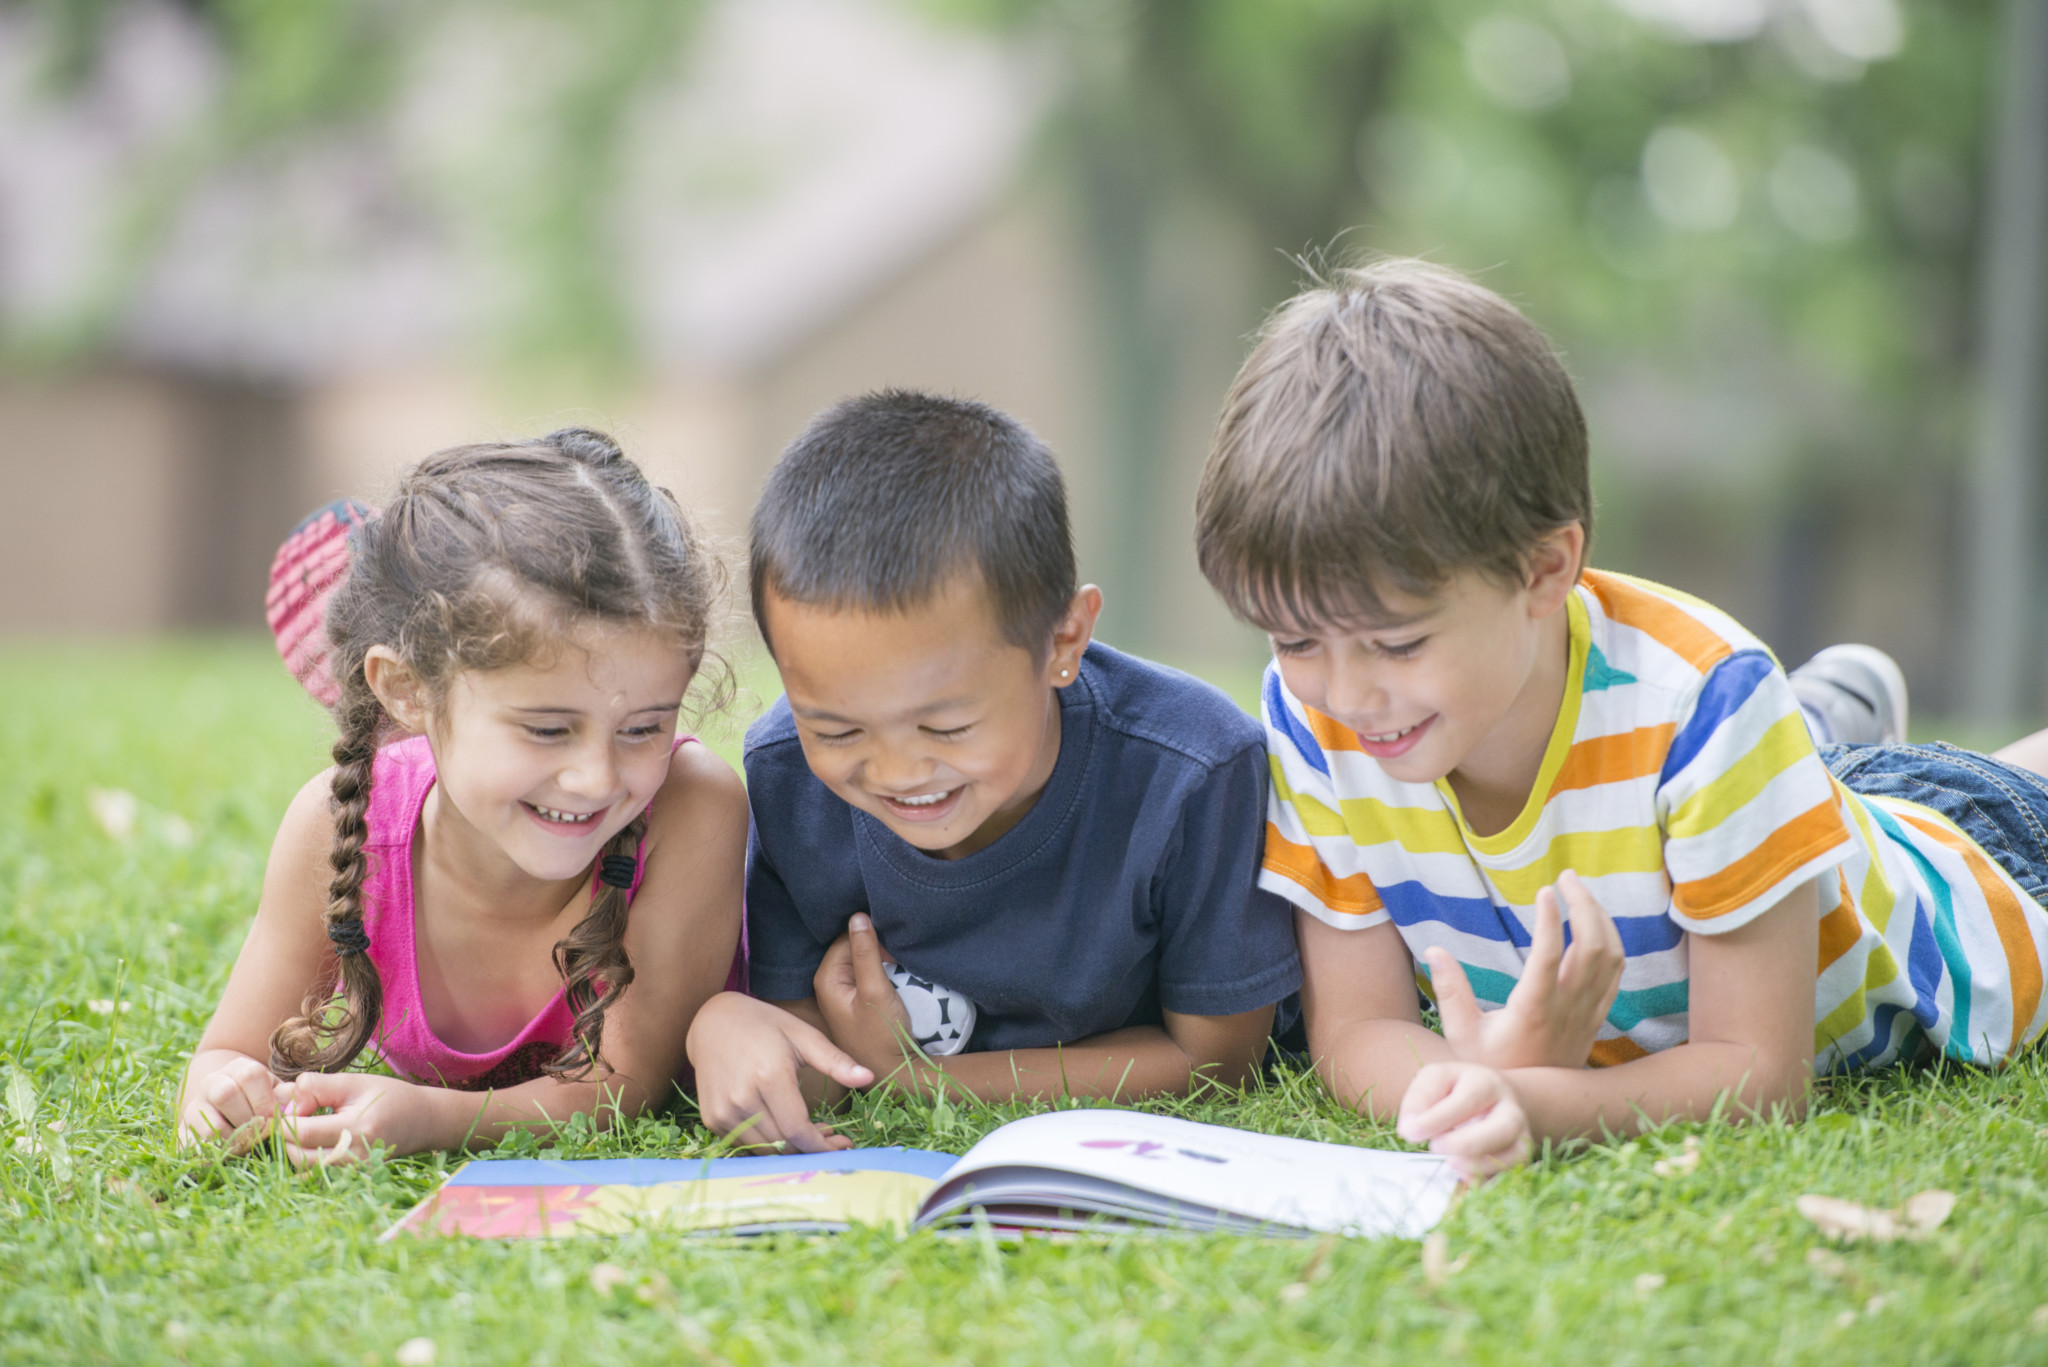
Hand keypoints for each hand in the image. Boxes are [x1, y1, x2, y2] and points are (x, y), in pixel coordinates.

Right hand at [178, 1054, 281, 1149]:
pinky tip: (226, 1155)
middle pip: (225, 1093)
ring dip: (231, 1139)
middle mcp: (212, 1083)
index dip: (265, 1099)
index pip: (250, 1074)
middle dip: (247, 1118)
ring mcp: (195, 1108)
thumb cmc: (262, 1101)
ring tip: (244, 1145)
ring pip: (207, 1123)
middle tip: (259, 1132)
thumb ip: (290, 1096)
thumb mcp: (278, 1092)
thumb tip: (297, 1108)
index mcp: (238, 1069)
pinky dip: (210, 1155)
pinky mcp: (183, 1132)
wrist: (229, 1108)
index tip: (273, 1118)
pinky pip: (190, 1146)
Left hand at [271, 1072, 441, 1165]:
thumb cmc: (390, 1096)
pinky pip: (316, 1172)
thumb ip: (317, 1086)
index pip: (301, 1132)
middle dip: (289, 1134)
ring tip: (313, 1124)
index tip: (301, 1101)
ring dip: (298, 1146)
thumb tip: (285, 1097)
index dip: (290, 1116)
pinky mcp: (352, 1177)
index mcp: (357, 1129)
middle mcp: (355, 1157)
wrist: (424, 1121)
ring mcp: (354, 1171)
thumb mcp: (355, 1082)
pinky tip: (321, 1138)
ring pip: (304, 1167)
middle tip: (303, 1114)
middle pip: (297, 1156)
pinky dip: (310, 1155)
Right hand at [686, 992, 873, 1152]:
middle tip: (833, 1136)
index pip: (798, 1130)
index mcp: (769, 1076)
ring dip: (792, 1149)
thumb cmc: (765, 1026)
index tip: (844, 1144)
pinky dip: (769, 1143)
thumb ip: (835, 1060)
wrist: (713, 1022)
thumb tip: (869, 1077)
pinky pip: (746, 1144)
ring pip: (766, 1150)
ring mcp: (723, 1111)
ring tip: (811, 1130)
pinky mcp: (712, 1118)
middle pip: (784, 1144)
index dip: (823, 1146)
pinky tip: (784, 1127)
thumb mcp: (803, 1036)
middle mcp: (742, 1097)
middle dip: (813, 1148)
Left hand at [813, 914, 914, 1079]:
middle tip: (898, 955)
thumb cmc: (882, 1034)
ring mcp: (843, 993)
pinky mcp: (856, 1001)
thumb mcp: (875, 990)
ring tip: (899, 963)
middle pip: (852, 947)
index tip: (894, 948)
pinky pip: (866, 974)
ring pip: (862, 960)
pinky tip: (895, 975)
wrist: (894, 1072)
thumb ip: (866, 952)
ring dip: (880, 958)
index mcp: (826, 978)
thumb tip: (858, 915)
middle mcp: (829, 983)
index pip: (846, 938)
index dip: (871, 937)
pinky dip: (880, 970)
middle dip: (874, 945)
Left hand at [1396, 1061, 1532, 1181]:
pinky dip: (1485, 1180)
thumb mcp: (1435, 1080)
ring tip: (1450, 1162)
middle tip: (1434, 1147)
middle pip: (1502, 1129)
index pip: (1467, 1100)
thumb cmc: (1456, 1089)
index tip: (1410, 1133)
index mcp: (1486, 1083)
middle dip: (1465, 1143)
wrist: (1495, 1097)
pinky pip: (1508, 1176)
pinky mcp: (1520, 1159)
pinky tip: (1463, 1175)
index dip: (1438, 1119)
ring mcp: (1521, 1136)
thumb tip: (1408, 1129)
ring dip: (1477, 1164)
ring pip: (1513, 1155)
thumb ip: (1420, 1099)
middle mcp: (1511, 1109)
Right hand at [1428, 869, 1622, 1071]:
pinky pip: (1616, 972)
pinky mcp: (1596, 1017)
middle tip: (1566, 877)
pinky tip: (1595, 924)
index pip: (1550, 955)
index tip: (1544, 889)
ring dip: (1600, 918)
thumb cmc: (1490, 1068)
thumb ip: (1449, 990)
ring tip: (1580, 892)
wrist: (1530, 1105)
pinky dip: (1611, 941)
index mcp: (1533, 1010)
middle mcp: (1567, 1010)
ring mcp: (1587, 1013)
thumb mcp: (1460, 1034)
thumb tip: (1433, 948)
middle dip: (1584, 905)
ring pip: (1611, 956)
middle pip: (1592, 947)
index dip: (1551, 918)